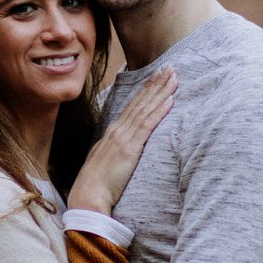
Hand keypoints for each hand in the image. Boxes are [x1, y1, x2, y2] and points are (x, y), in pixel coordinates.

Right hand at [68, 63, 175, 218]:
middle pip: (140, 102)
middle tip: (169, 67)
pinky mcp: (130, 148)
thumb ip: (115, 151)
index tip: (156, 76)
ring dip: (161, 91)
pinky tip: (170, 100)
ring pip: (146, 108)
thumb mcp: (105, 161)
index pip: (132, 106)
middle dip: (156, 83)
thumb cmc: (96, 184)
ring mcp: (124, 137)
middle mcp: (118, 130)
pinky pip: (148, 125)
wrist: (88, 195)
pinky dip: (159, 110)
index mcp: (113, 132)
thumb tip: (123, 149)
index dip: (145, 90)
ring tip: (173, 77)